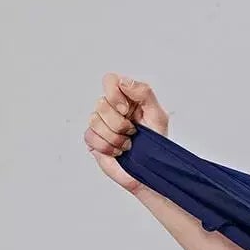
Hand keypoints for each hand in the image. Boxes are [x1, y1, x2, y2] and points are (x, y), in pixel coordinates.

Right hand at [84, 72, 168, 190]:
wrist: (152, 168)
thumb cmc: (156, 143)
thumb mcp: (158, 116)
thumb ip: (144, 93)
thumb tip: (124, 82)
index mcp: (126, 98)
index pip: (110, 80)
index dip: (114, 94)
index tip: (125, 110)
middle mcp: (111, 108)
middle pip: (101, 104)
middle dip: (119, 123)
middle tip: (132, 132)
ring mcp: (100, 123)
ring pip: (95, 121)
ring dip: (115, 137)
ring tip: (127, 144)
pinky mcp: (93, 140)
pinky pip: (91, 137)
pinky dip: (107, 147)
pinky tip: (118, 151)